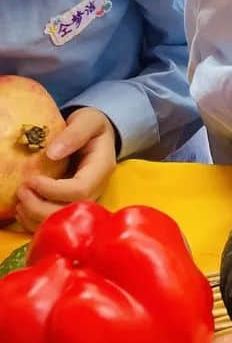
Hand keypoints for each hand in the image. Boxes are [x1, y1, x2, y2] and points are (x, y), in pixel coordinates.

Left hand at [15, 108, 116, 231]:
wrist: (97, 135)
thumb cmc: (92, 126)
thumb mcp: (88, 120)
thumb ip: (75, 133)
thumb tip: (52, 154)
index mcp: (101, 169)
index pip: (80, 191)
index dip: (53, 190)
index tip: (32, 179)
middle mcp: (96, 189)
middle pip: (70, 211)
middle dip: (40, 207)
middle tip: (21, 191)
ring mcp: (85, 199)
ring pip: (62, 221)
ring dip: (34, 217)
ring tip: (19, 201)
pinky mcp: (72, 204)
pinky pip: (55, 222)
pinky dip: (34, 221)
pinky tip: (22, 209)